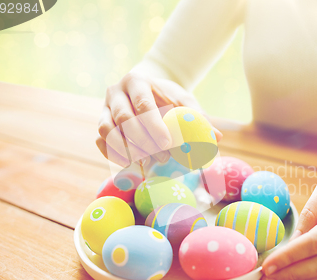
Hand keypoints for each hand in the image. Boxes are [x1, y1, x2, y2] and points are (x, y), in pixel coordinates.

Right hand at [96, 63, 221, 166]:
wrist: (146, 90)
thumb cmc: (167, 97)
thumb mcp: (184, 101)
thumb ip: (198, 117)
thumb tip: (216, 137)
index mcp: (136, 81)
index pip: (143, 104)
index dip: (154, 126)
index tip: (168, 143)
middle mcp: (115, 93)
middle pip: (124, 118)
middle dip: (143, 141)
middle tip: (162, 157)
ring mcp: (104, 108)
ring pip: (107, 130)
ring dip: (127, 149)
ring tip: (146, 161)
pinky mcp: (101, 123)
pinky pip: (100, 140)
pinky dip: (113, 153)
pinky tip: (130, 162)